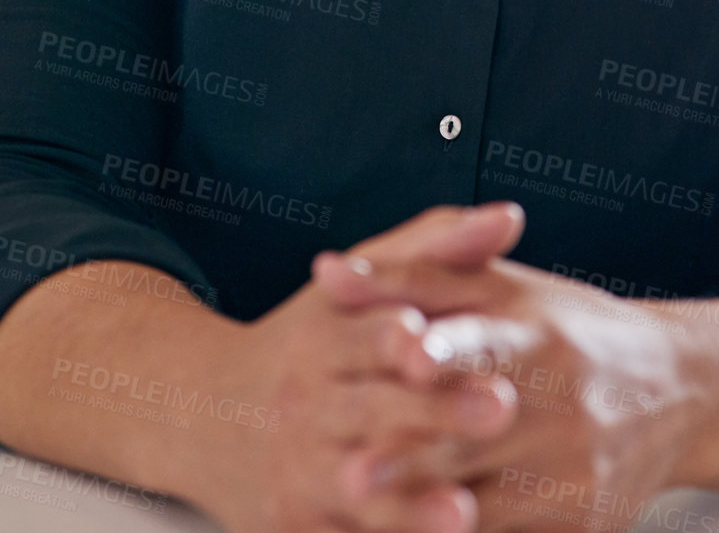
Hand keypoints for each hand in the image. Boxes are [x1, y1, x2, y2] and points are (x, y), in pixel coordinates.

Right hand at [200, 203, 524, 532]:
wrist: (206, 418)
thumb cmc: (311, 338)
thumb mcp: (361, 282)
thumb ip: (436, 247)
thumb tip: (512, 215)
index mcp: (323, 339)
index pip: (365, 336)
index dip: (398, 338)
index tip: (434, 340)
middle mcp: (306, 408)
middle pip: (372, 412)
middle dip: (434, 414)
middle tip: (500, 408)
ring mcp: (300, 477)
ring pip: (360, 493)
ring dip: (411, 508)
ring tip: (466, 510)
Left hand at [318, 251, 695, 532]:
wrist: (675, 391)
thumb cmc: (565, 327)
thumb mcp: (500, 286)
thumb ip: (411, 277)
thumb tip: (324, 272)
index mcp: (537, 333)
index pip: (484, 343)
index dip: (444, 354)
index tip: (406, 362)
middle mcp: (559, 403)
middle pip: (474, 436)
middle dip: (411, 460)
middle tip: (352, 475)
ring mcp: (571, 474)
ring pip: (486, 506)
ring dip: (425, 518)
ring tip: (364, 519)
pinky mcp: (580, 525)